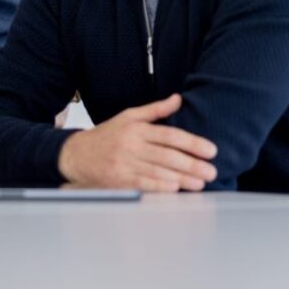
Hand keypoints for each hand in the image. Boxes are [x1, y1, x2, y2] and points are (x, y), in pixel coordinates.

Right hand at [58, 94, 217, 191]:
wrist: (76, 154)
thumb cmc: (106, 135)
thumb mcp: (128, 117)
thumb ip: (155, 110)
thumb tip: (178, 99)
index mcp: (136, 128)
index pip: (169, 135)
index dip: (192, 143)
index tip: (211, 150)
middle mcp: (131, 145)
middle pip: (167, 155)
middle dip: (192, 165)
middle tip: (212, 172)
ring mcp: (124, 163)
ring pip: (158, 172)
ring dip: (182, 179)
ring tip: (200, 183)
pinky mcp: (119, 180)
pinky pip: (143, 184)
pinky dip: (160, 187)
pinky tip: (175, 189)